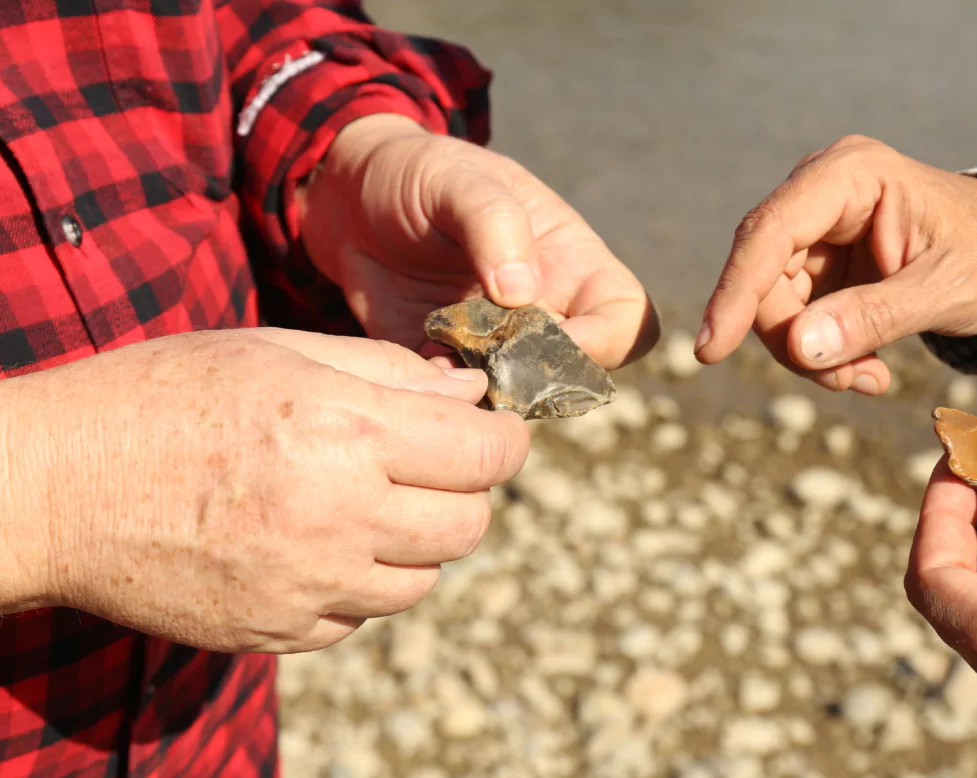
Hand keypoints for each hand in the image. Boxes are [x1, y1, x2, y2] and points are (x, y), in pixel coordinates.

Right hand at [0, 329, 528, 652]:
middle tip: (434, 462)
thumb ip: (388, 372)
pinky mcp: (277, 633)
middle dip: (468, 490)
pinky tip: (316, 543)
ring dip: (417, 540)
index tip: (494, 428)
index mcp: (344, 430)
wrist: (56, 486)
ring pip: (422, 579)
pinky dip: (359, 583)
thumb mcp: (277, 351)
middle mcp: (339, 516)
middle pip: (469, 525)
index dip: (506, 437)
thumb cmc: (164, 396)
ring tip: (368, 500)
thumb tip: (471, 393)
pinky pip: (359, 618)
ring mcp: (308, 586)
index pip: (485, 453)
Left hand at [297, 114, 658, 368]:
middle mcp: (542, 313)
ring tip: (443, 358)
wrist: (348, 196)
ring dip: (486, 394)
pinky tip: (411, 365)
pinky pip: (457, 406)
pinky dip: (439, 399)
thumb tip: (523, 294)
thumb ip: (495, 223)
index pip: (628, 321)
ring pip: (518, 399)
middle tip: (487, 358)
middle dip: (538, 379)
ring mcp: (493, 348)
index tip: (550, 338)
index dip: (605, 341)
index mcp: (570, 263)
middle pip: (577, 375)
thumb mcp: (457, 177)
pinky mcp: (442, 368)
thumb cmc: (419, 173)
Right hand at [695, 135, 976, 393]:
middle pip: (763, 276)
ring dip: (809, 355)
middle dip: (794, 341)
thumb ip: (874, 316)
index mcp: (849, 175)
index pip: (771, 233)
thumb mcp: (946, 290)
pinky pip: (791, 317)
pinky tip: (865, 366)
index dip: (736, 292)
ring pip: (771, 304)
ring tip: (868, 376)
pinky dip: (819, 353)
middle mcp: (818, 192)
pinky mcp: (815, 261)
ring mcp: (813, 228)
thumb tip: (800, 346)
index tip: (711, 349)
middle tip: (849, 382)